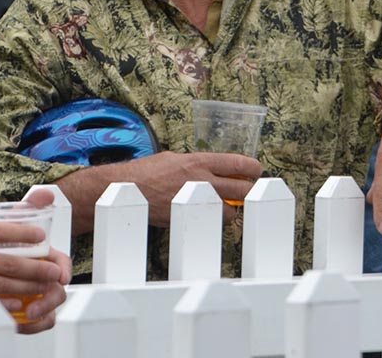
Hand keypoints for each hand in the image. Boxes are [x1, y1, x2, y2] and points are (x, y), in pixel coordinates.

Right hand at [0, 216, 68, 311]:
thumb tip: (10, 219)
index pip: (2, 231)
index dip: (25, 235)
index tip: (44, 239)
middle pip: (6, 262)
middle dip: (35, 268)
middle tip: (54, 272)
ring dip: (25, 287)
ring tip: (44, 288)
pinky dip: (0, 302)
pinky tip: (16, 304)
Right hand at [62, 151, 262, 229]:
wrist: (125, 190)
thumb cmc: (146, 172)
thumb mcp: (174, 158)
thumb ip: (195, 164)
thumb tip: (210, 169)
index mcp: (198, 161)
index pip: (238, 163)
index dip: (253, 168)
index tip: (256, 171)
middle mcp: (201, 180)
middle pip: (242, 189)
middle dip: (249, 192)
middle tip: (249, 192)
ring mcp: (195, 202)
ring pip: (231, 211)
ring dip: (232, 210)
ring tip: (226, 207)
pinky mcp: (188, 218)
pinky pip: (212, 223)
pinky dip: (215, 222)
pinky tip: (209, 217)